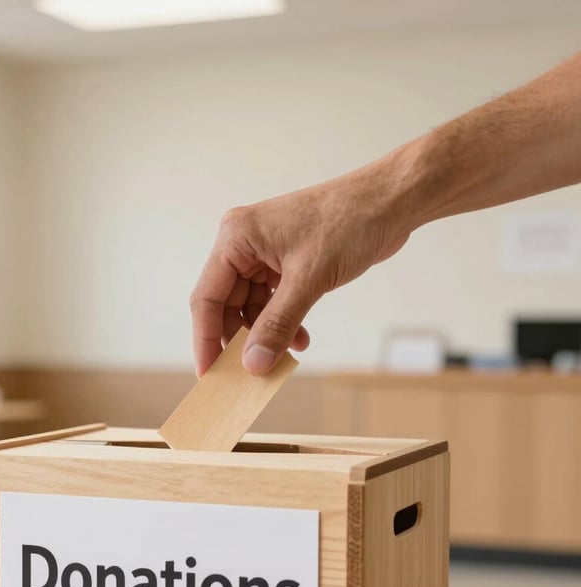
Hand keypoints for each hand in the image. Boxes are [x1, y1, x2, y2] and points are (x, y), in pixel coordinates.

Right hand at [190, 162, 413, 375]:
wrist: (390, 201)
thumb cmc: (349, 222)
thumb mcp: (309, 280)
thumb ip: (277, 324)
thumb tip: (253, 364)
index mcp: (236, 238)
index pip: (207, 297)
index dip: (206, 339)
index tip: (209, 374)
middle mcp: (244, 244)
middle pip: (227, 305)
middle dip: (241, 340)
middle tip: (250, 373)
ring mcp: (265, 253)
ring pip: (251, 307)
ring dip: (266, 334)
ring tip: (283, 357)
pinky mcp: (285, 262)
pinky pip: (273, 301)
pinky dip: (283, 323)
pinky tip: (300, 340)